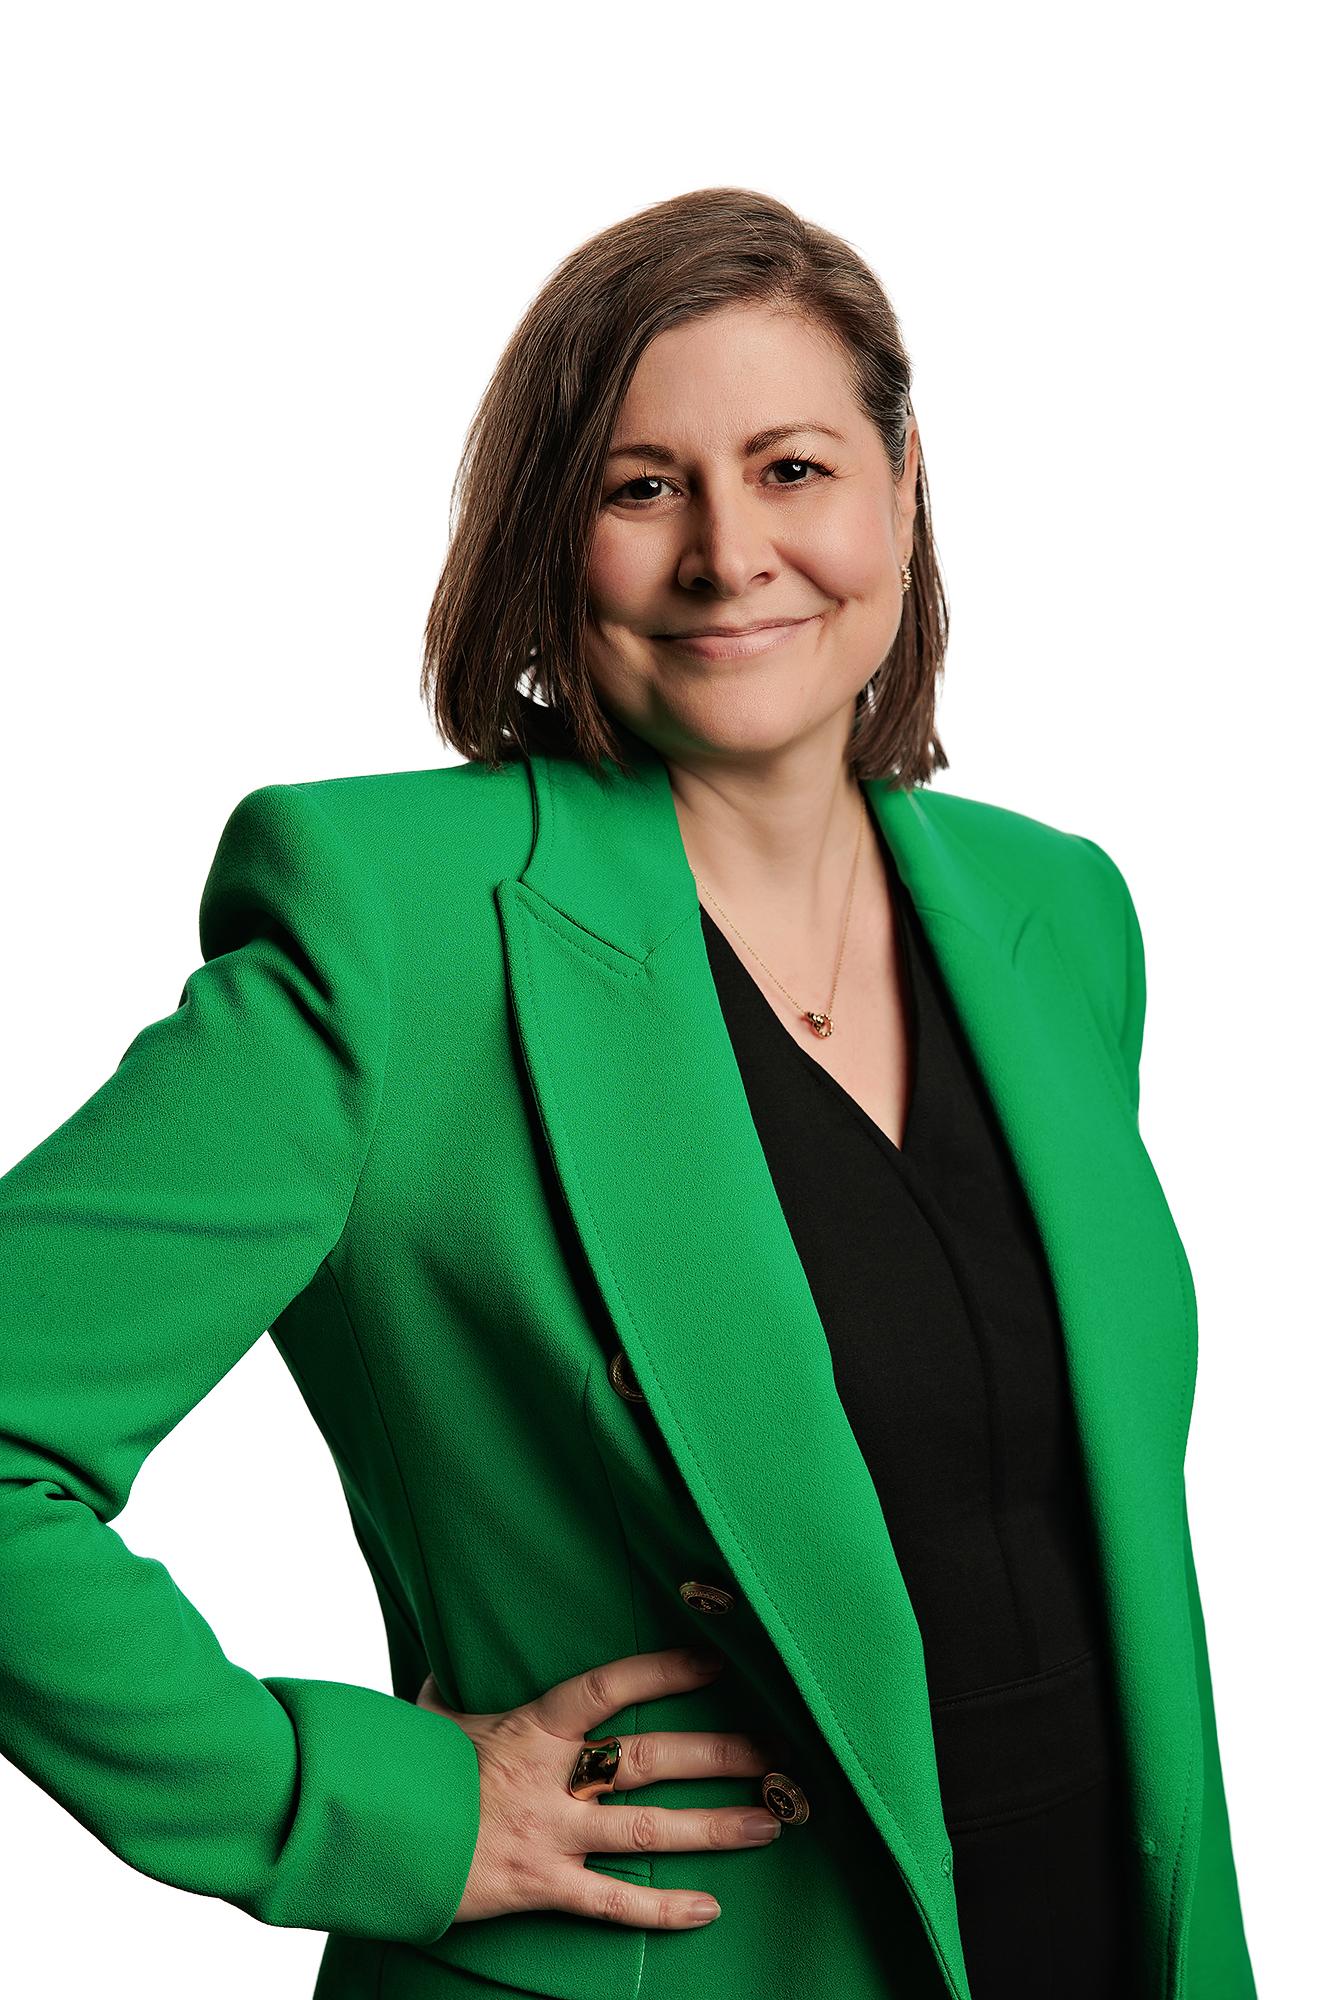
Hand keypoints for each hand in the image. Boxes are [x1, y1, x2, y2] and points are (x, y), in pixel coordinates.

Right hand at [416, 1645, 783, 1927]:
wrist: (367, 1834)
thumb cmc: (399, 1771)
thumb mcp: (427, 1719)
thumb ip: (452, 1694)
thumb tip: (447, 1662)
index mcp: (529, 1726)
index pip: (607, 1687)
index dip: (663, 1670)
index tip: (714, 1661)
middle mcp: (551, 1777)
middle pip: (650, 1758)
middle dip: (719, 1753)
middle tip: (777, 1751)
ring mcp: (550, 1833)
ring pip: (649, 1828)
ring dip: (715, 1825)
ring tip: (771, 1821)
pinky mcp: (540, 1885)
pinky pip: (611, 1902)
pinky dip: (662, 1909)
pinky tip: (709, 1909)